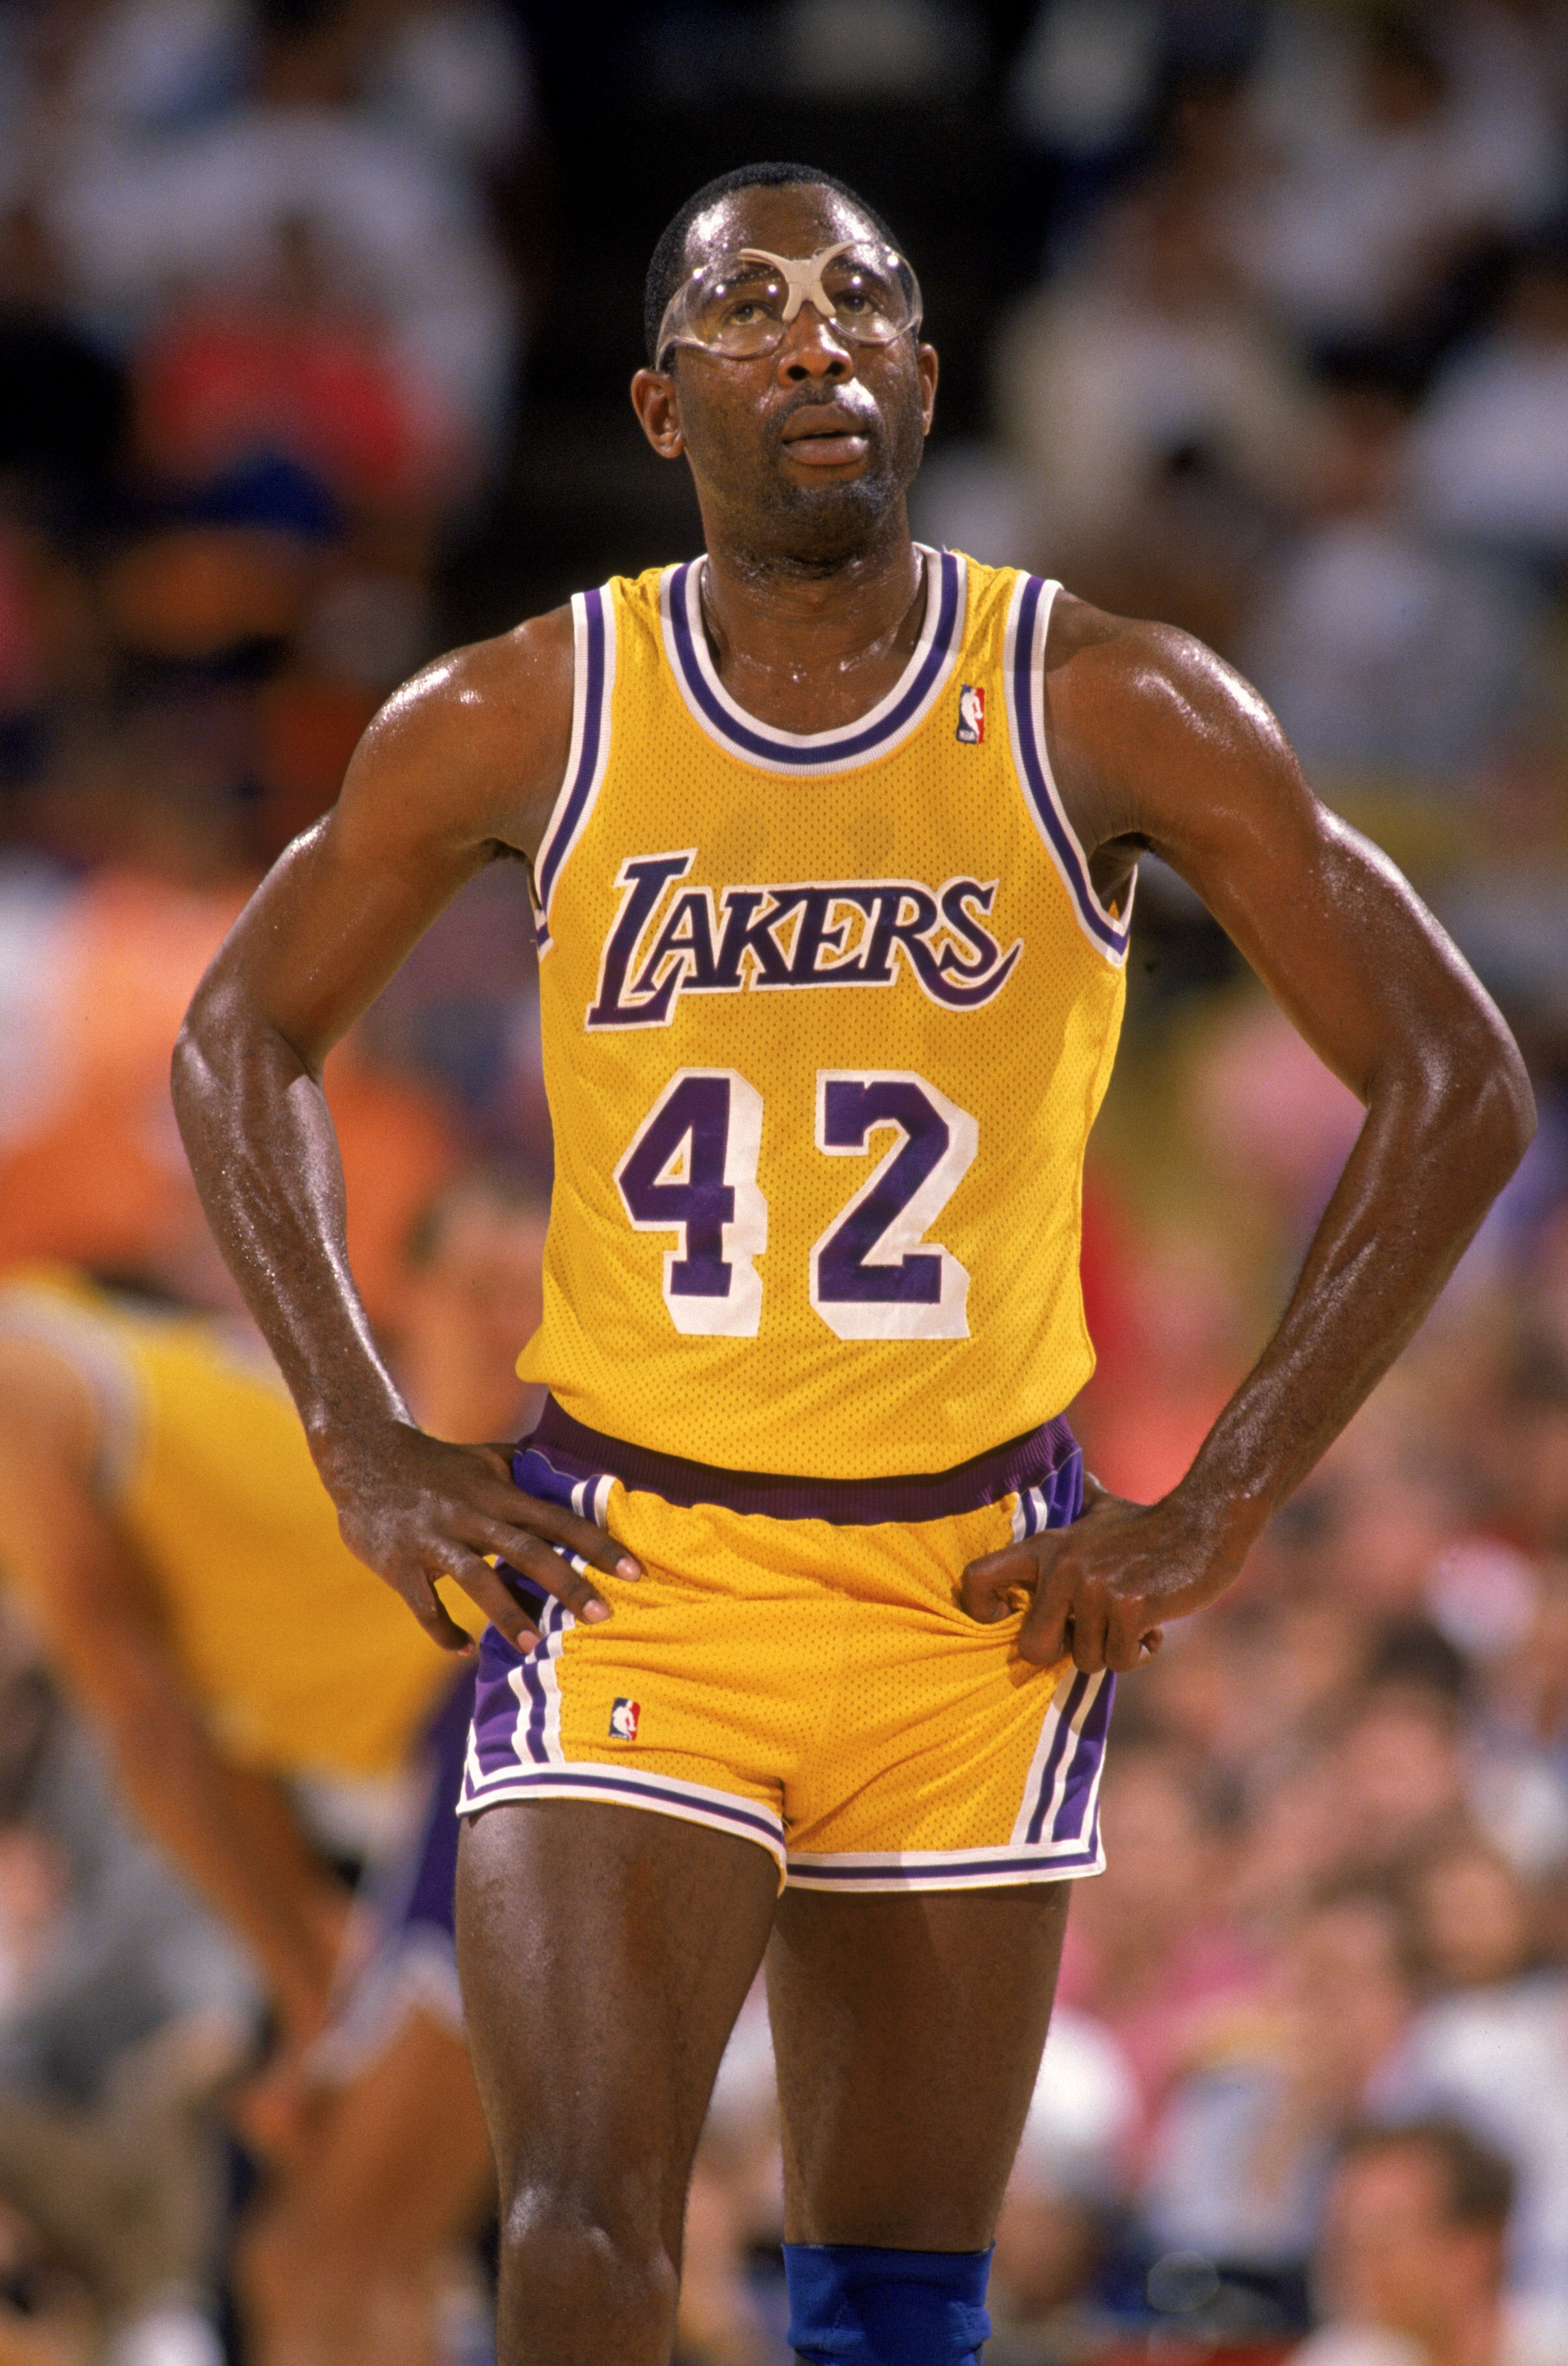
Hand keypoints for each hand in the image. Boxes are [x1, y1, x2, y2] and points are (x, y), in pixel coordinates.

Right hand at [317, 1418, 639, 1652]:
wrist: (362, 1457)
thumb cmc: (437, 1462)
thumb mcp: (486, 1456)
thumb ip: (529, 1470)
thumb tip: (577, 1476)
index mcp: (497, 1491)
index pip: (558, 1519)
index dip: (597, 1544)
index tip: (634, 1571)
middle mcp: (470, 1513)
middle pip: (527, 1549)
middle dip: (568, 1583)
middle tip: (604, 1615)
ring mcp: (433, 1538)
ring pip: (476, 1579)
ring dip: (507, 1613)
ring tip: (534, 1647)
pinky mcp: (399, 1563)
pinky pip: (424, 1605)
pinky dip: (444, 1630)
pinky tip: (464, 1650)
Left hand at [960, 1474, 1247, 1673]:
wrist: (1205, 1521)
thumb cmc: (1151, 1525)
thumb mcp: (1103, 1509)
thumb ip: (1081, 1501)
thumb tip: (1077, 1476)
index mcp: (1046, 1548)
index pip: (977, 1578)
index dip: (982, 1609)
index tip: (1010, 1618)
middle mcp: (1061, 1568)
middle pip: (1032, 1648)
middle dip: (1067, 1652)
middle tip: (1096, 1633)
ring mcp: (1094, 1588)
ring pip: (1087, 1661)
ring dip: (1115, 1651)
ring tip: (1134, 1620)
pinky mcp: (1129, 1607)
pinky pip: (1122, 1660)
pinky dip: (1141, 1653)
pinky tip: (1155, 1627)